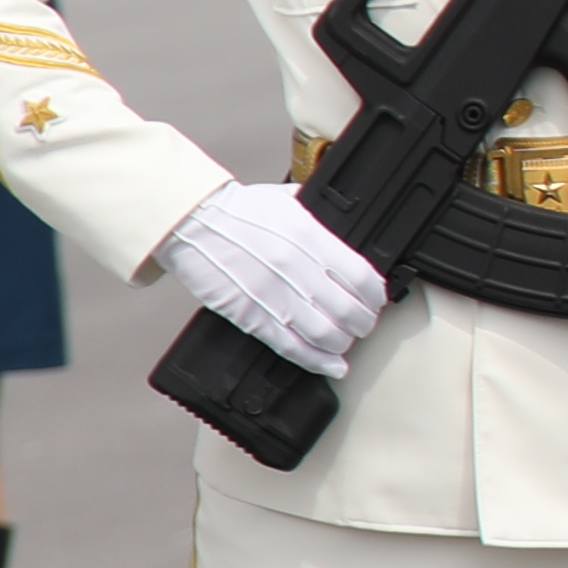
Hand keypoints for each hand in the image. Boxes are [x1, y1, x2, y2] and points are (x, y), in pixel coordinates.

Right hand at [162, 184, 384, 376]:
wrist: (191, 222)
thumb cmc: (237, 211)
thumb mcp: (289, 202)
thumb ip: (320, 218)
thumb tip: (344, 225)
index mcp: (311, 238)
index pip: (364, 278)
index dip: (376, 297)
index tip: (376, 302)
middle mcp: (298, 268)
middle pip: (349, 311)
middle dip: (363, 324)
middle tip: (363, 325)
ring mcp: (274, 294)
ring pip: (325, 333)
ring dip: (342, 344)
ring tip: (344, 342)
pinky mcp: (251, 316)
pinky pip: (291, 346)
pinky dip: (316, 361)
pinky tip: (331, 365)